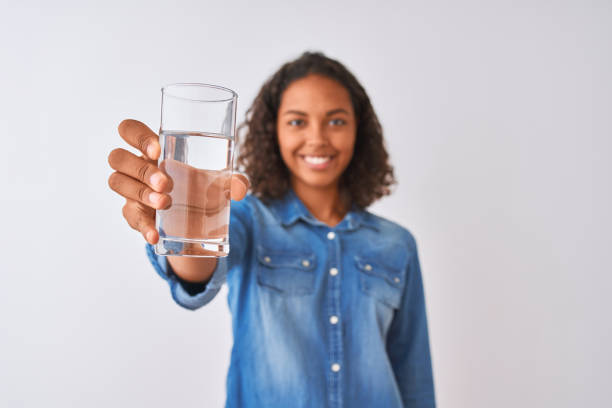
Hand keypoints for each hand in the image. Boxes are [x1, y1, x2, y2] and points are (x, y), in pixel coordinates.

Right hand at [108, 119, 248, 244]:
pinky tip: (155, 235)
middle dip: (141, 170)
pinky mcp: (133, 213)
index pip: (129, 130)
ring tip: (165, 204)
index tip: (158, 150)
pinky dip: (143, 227)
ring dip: (140, 193)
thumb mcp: (218, 180)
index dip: (137, 136)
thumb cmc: (201, 185)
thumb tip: (240, 189)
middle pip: (118, 158)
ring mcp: (130, 189)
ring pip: (117, 183)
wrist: (195, 217)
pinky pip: (130, 218)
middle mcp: (136, 165)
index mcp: (153, 148)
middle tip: (167, 184)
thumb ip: (233, 181)